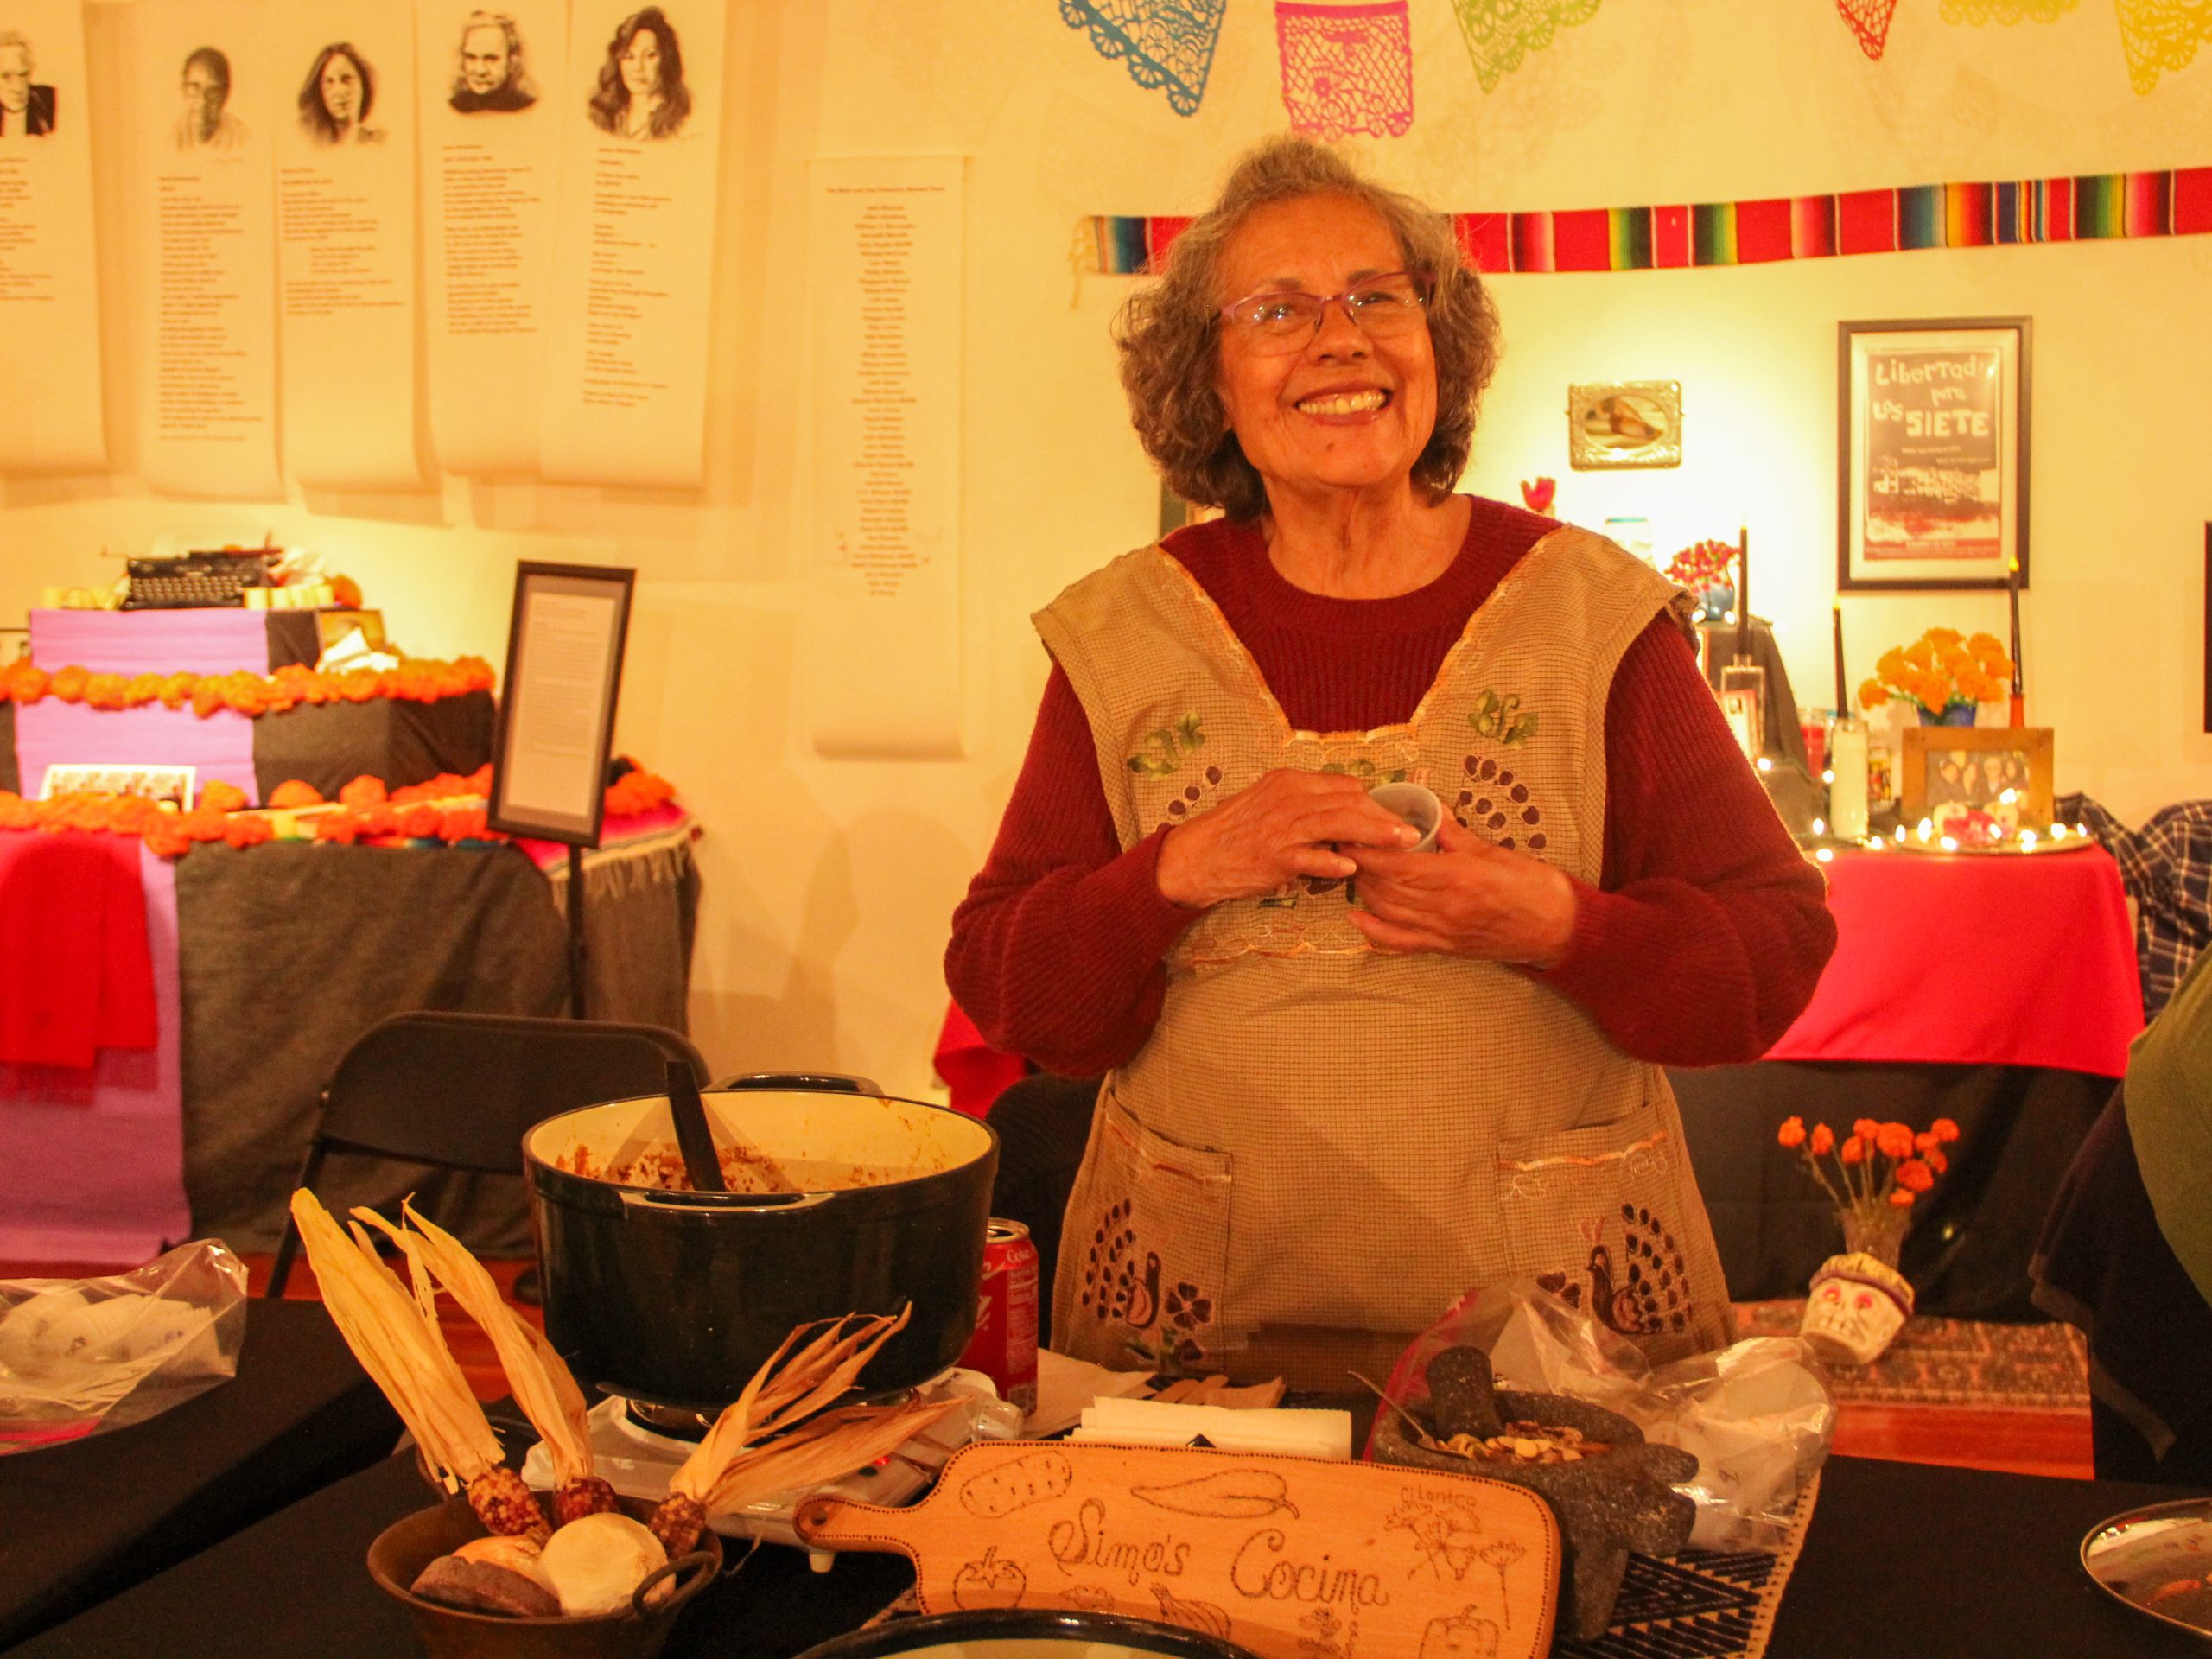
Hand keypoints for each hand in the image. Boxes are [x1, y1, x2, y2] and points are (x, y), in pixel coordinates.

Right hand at [1156, 768, 1419, 908]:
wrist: (1197, 855)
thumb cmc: (1237, 832)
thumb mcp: (1270, 803)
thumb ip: (1307, 802)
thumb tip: (1348, 804)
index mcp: (1290, 782)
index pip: (1344, 785)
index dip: (1375, 801)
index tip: (1397, 815)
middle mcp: (1289, 798)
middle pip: (1348, 802)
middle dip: (1384, 817)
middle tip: (1412, 832)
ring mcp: (1281, 826)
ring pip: (1337, 823)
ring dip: (1373, 834)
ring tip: (1400, 844)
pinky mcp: (1274, 855)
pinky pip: (1309, 856)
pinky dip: (1332, 859)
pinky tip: (1352, 866)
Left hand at [1345, 816, 1578, 965]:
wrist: (1558, 929)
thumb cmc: (1533, 886)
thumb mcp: (1494, 850)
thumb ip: (1456, 834)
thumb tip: (1429, 811)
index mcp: (1456, 877)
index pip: (1397, 864)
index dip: (1369, 851)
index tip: (1352, 834)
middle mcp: (1443, 907)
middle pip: (1386, 887)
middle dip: (1360, 867)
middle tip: (1346, 846)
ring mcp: (1442, 931)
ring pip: (1388, 912)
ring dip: (1364, 892)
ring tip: (1353, 870)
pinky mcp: (1445, 948)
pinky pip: (1401, 943)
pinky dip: (1374, 933)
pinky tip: (1356, 919)